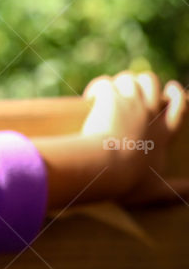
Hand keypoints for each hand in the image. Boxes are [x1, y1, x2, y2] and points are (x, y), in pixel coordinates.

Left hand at [81, 70, 187, 205]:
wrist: (108, 168)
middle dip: (140, 80)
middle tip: (126, 88)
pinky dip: (96, 88)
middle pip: (152, 82)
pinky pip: (105, 84)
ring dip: (116, 83)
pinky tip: (89, 97)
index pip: (179, 107)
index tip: (172, 88)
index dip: (176, 95)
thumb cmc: (129, 181)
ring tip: (104, 94)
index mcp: (162, 134)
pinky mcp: (112, 98)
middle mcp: (150, 114)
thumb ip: (173, 190)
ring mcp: (131, 103)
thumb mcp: (156, 189)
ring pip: (128, 78)